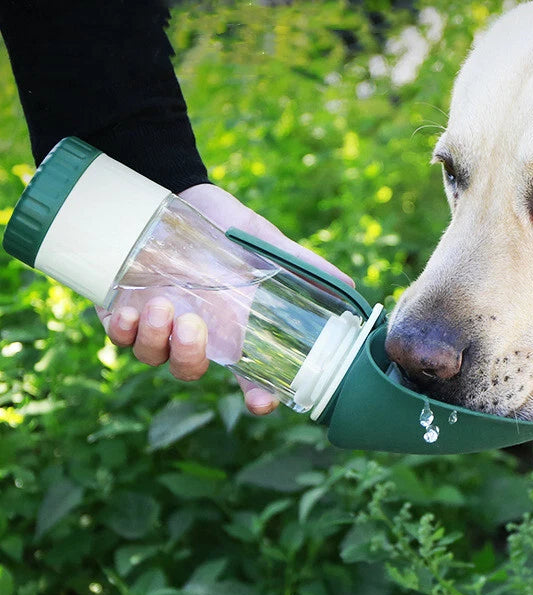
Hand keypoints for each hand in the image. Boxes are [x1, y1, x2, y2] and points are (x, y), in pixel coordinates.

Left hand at [97, 183, 353, 414]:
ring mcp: (158, 324)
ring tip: (163, 305)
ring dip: (156, 340)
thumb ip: (304, 266)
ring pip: (153, 358)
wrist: (179, 191)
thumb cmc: (228, 225)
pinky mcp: (124, 310)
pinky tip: (133, 309)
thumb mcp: (268, 243)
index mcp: (233, 327)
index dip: (256, 396)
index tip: (261, 403)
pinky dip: (124, 330)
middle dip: (190, 358)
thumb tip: (351, 288)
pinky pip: (120, 338)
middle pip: (191, 370)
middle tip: (193, 325)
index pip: (249, 375)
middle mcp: (197, 333)